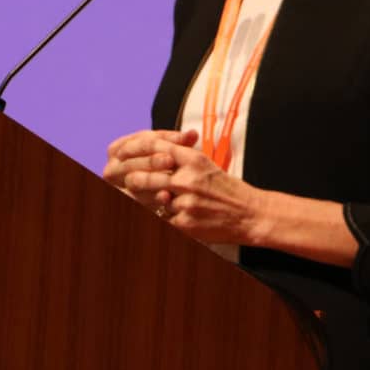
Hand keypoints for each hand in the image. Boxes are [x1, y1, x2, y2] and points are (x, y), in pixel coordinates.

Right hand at [103, 129, 197, 210]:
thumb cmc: (160, 169)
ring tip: (171, 180)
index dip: (160, 140)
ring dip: (153, 180)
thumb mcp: (165, 153)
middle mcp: (112, 167)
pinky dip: (152, 198)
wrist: (154, 196)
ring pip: (134, 181)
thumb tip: (194, 133)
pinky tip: (167, 197)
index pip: (139, 141)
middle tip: (171, 160)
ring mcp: (116, 186)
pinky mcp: (123, 203)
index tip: (180, 140)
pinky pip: (136, 200)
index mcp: (118, 149)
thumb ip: (178, 142)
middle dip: (152, 160)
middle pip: (132, 160)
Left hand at [123, 144, 265, 246]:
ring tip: (142, 198)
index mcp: (192, 159)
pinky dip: (161, 217)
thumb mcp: (204, 164)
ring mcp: (186, 201)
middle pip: (145, 175)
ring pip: (151, 199)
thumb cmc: (225, 188)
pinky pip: (161, 219)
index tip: (120, 152)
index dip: (133, 148)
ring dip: (146, 200)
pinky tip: (164, 215)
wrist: (249, 213)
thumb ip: (179, 156)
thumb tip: (151, 151)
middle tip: (128, 181)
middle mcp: (187, 178)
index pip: (154, 146)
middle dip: (133, 179)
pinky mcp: (186, 223)